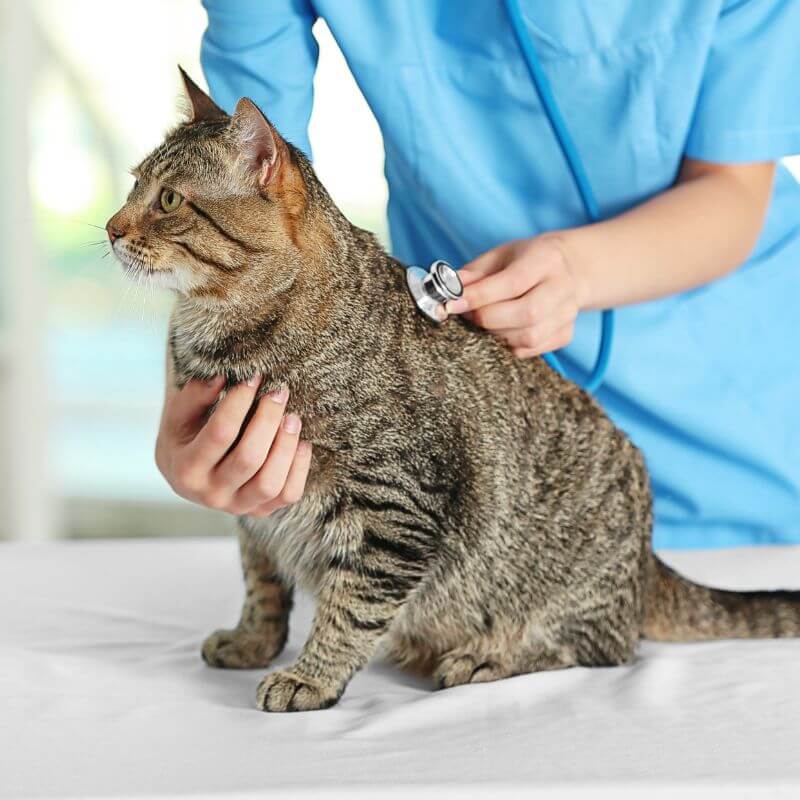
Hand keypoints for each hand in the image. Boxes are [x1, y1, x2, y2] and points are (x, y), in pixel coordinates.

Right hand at [155, 375, 311, 516]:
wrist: (187, 471)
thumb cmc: (186, 435)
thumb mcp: (180, 413)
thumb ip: (196, 394)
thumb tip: (223, 378)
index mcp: (185, 469)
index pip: (220, 433)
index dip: (240, 402)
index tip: (255, 377)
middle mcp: (210, 494)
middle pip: (249, 459)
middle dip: (268, 420)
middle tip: (279, 392)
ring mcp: (236, 506)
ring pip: (270, 483)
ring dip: (286, 446)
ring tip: (292, 417)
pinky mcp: (260, 511)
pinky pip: (288, 495)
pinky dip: (300, 469)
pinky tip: (301, 442)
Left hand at [446, 236, 584, 358]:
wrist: (571, 269)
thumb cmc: (527, 261)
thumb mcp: (501, 255)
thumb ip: (475, 272)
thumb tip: (450, 289)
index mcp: (546, 259)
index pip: (514, 281)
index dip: (481, 296)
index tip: (453, 303)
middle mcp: (563, 286)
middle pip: (527, 313)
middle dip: (488, 318)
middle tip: (469, 314)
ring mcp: (568, 313)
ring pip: (529, 336)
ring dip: (497, 334)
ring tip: (485, 321)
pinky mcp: (566, 334)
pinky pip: (532, 349)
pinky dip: (510, 345)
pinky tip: (502, 330)